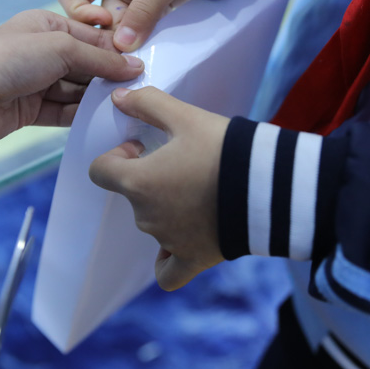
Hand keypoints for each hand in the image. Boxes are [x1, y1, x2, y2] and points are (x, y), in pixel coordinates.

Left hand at [0, 10, 143, 147]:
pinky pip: (66, 113)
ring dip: (99, 99)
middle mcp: (44, 52)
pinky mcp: (34, 110)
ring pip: (79, 91)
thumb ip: (99, 58)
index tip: (144, 64)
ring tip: (128, 107)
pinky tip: (106, 122)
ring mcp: (39, 83)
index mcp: (47, 27)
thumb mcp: (59, 48)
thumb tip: (134, 67)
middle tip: (141, 89)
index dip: (116, 51)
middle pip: (88, 65)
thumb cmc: (7, 60)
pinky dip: (84, 117)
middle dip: (110, 77)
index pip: (92, 38)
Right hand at [59, 0, 222, 51]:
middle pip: (96, 22)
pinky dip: (145, 43)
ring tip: (143, 59)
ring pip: (119, 32)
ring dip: (129, 46)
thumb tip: (121, 46)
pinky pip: (140, 32)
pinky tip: (154, 54)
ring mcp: (134, 1)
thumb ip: (146, 8)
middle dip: (109, 40)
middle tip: (130, 55)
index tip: (107, 23)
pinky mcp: (153, 12)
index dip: (81, 14)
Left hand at [89, 86, 228, 290]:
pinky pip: (168, 271)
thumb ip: (148, 104)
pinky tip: (181, 241)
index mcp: (138, 183)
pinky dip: (169, 258)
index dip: (117, 157)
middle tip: (181, 162)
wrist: (269, 188)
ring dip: (165, 207)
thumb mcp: (186, 117)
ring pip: (152, 225)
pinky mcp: (194, 259)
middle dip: (148, 179)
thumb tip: (118, 97)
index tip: (143, 148)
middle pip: (131, 196)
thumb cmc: (224, 150)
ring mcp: (168, 241)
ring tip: (199, 188)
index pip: (100, 171)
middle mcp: (146, 216)